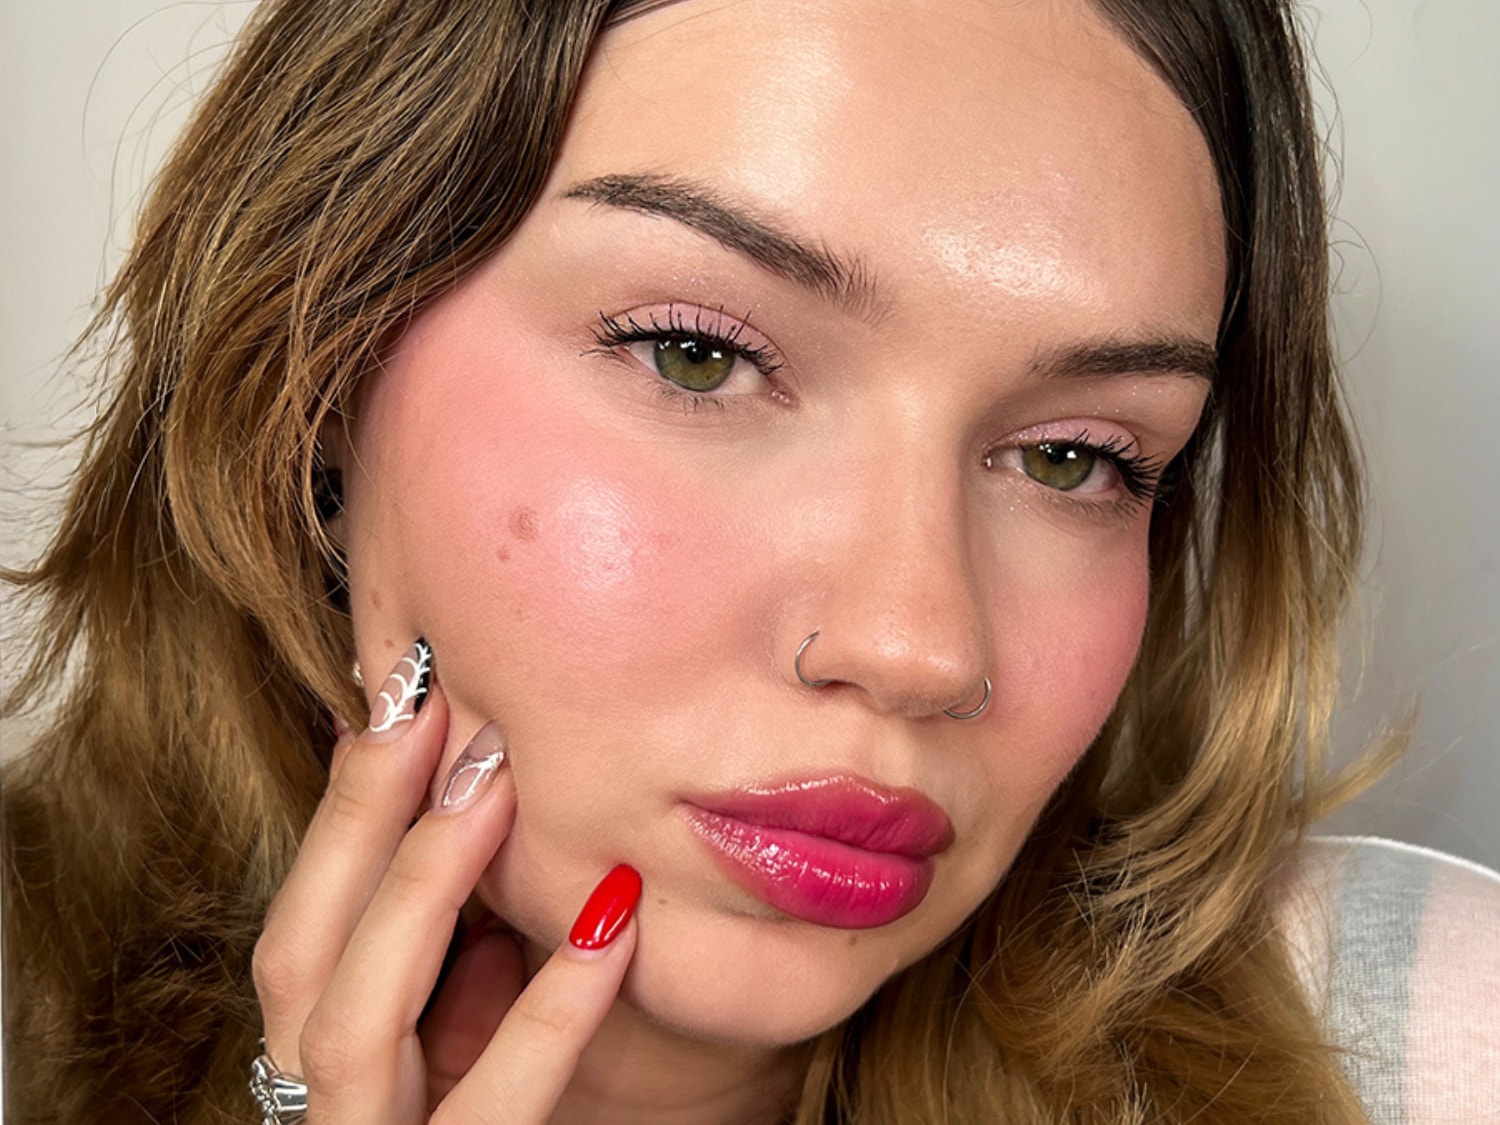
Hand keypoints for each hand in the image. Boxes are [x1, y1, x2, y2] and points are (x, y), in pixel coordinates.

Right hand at [253, 641, 640, 1121]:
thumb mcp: (464, 1049)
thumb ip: (457, 970)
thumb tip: (483, 841)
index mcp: (325, 1062)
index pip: (300, 925)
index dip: (344, 811)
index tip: (403, 691)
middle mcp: (325, 1114)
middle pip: (299, 957)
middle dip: (361, 824)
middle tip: (438, 703)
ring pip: (351, 1025)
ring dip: (424, 889)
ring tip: (497, 782)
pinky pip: (490, 1117)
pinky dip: (547, 1017)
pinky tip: (612, 927)